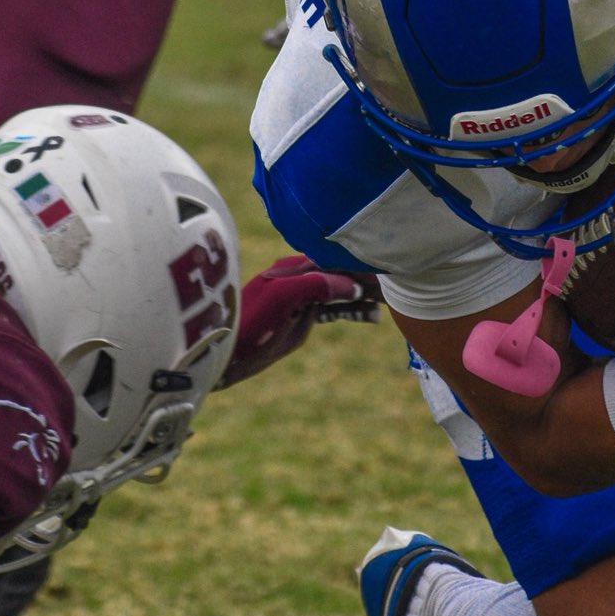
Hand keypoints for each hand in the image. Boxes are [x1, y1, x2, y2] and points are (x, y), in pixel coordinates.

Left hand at [217, 255, 381, 388]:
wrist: (221, 354)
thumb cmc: (248, 326)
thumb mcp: (285, 301)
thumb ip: (318, 285)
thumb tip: (352, 284)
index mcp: (293, 269)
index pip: (336, 261)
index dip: (361, 267)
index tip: (386, 274)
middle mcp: (297, 278)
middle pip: (340, 274)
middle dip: (366, 281)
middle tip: (392, 291)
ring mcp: (298, 296)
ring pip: (338, 292)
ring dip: (361, 298)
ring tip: (384, 308)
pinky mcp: (297, 314)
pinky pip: (330, 307)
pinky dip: (349, 310)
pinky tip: (369, 316)